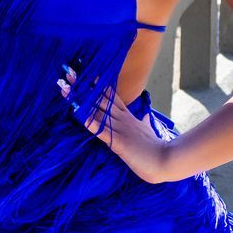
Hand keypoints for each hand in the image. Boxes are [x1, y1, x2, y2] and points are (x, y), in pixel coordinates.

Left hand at [57, 68, 177, 183]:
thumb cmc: (157, 148)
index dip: (96, 83)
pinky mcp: (118, 141)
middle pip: (100, 97)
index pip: (110, 95)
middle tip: (69, 71)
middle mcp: (122, 118)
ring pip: (97, 109)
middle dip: (83, 85)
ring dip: (79, 98)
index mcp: (128, 116)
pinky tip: (76, 112)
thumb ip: (145, 123)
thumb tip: (146, 118)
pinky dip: (88, 120)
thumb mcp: (150, 132)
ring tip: (65, 87)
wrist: (166, 160)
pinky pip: (100, 129)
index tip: (85, 72)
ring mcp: (120, 128)